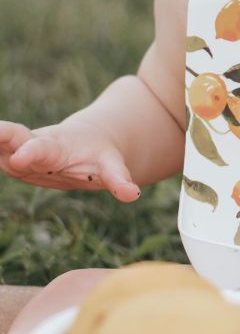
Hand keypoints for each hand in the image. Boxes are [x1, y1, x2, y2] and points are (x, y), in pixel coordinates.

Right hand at [0, 117, 139, 200]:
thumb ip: (118, 179)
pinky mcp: (5, 161)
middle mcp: (30, 145)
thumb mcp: (111, 165)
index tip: (22, 155)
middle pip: (9, 139)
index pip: (43, 148)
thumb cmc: (98, 154)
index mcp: (56, 145)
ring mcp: (14, 153)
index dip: (33, 152)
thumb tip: (133, 195)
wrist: (87, 138)